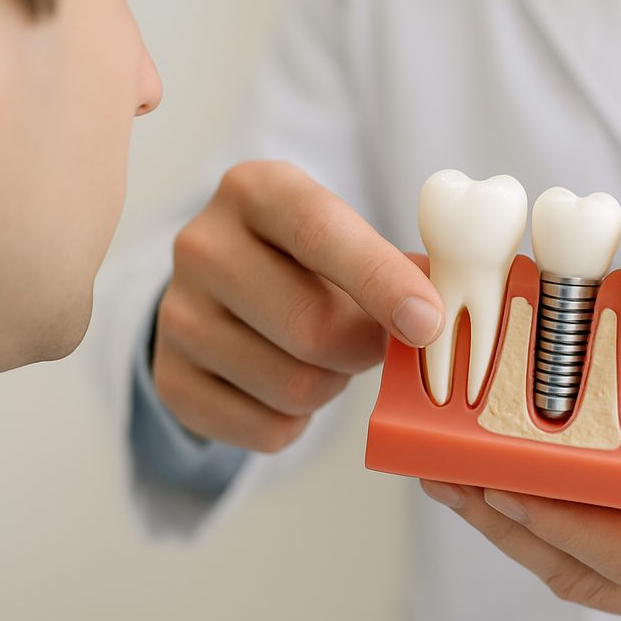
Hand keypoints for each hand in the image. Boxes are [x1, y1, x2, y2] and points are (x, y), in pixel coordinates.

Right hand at [153, 160, 443, 452]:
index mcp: (256, 190)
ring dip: (331, 385)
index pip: (320, 231)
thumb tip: (450, 306)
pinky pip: (266, 430)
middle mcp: (203, 245)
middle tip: (372, 342)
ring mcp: (177, 315)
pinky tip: (286, 384)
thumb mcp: (346, 235)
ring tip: (322, 357)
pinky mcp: (170, 378)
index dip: (380, 281)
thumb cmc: (307, 259)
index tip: (427, 323)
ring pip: (293, 386)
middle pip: (312, 327)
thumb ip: (399, 264)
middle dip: (363, 348)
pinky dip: (296, 422)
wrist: (222, 290)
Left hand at [420, 370, 620, 620]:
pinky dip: (539, 523)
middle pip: (586, 572)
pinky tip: (500, 484)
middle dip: (508, 525)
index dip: (565, 522)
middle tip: (446, 472)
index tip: (505, 479)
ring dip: (509, 527)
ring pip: (577, 572)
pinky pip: (589, 558)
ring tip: (450, 476)